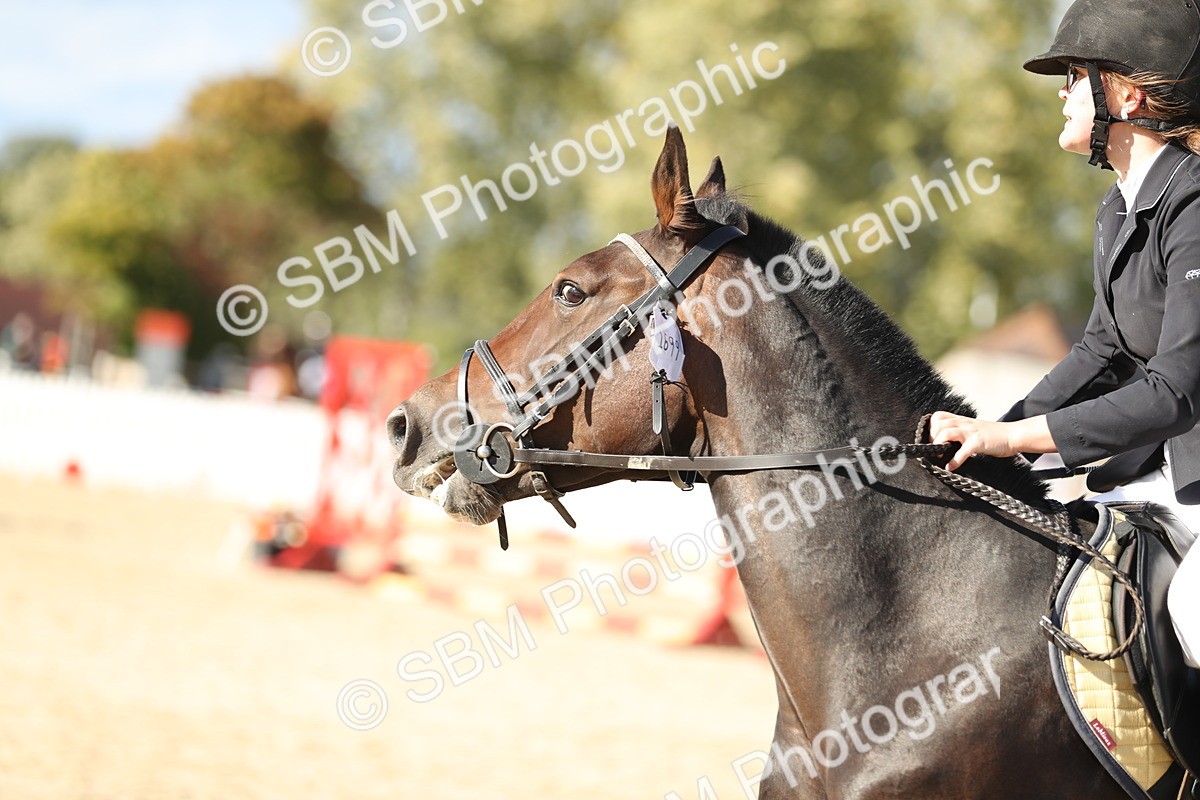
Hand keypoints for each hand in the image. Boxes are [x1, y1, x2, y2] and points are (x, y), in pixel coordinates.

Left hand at [928, 411, 1052, 470]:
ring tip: (939, 456)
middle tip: (934, 449)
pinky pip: (962, 451)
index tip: (931, 439)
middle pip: (938, 423)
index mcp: (961, 420)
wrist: (1013, 435)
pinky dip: (954, 461)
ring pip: (946, 432)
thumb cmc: (993, 436)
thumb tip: (943, 443)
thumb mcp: (972, 429)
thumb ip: (959, 432)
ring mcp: (971, 432)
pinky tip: (950, 467)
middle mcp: (964, 423)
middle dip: (932, 437)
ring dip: (938, 445)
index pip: (938, 416)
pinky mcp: (978, 442)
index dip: (931, 426)